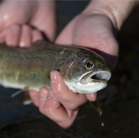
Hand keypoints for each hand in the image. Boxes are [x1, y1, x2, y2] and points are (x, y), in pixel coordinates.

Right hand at [0, 0, 55, 71]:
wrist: (39, 1)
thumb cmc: (15, 7)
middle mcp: (11, 55)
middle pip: (9, 61)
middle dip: (13, 40)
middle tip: (16, 25)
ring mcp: (26, 55)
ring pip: (25, 57)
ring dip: (26, 37)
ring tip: (27, 26)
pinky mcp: (40, 53)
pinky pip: (39, 54)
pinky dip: (38, 40)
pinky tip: (37, 31)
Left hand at [30, 11, 118, 127]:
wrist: (87, 23)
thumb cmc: (100, 33)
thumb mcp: (107, 46)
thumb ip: (105, 66)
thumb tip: (91, 97)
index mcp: (87, 88)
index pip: (73, 106)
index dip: (63, 98)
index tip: (56, 74)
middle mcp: (73, 90)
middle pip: (60, 114)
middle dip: (50, 104)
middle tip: (46, 86)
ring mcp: (60, 85)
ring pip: (47, 108)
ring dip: (39, 101)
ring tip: (38, 86)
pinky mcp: (50, 77)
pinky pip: (39, 95)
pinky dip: (33, 94)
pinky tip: (31, 84)